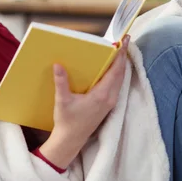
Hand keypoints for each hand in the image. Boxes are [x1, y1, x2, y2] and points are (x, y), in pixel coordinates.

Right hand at [39, 35, 129, 168]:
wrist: (71, 140)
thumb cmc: (67, 121)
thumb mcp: (62, 101)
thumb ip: (61, 82)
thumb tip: (58, 64)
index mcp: (102, 95)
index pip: (115, 70)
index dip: (120, 54)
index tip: (123, 41)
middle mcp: (110, 97)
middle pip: (121, 73)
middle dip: (122, 56)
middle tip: (122, 40)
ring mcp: (110, 102)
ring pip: (119, 79)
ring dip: (120, 64)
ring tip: (118, 50)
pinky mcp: (108, 104)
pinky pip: (116, 84)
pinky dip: (116, 73)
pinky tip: (110, 67)